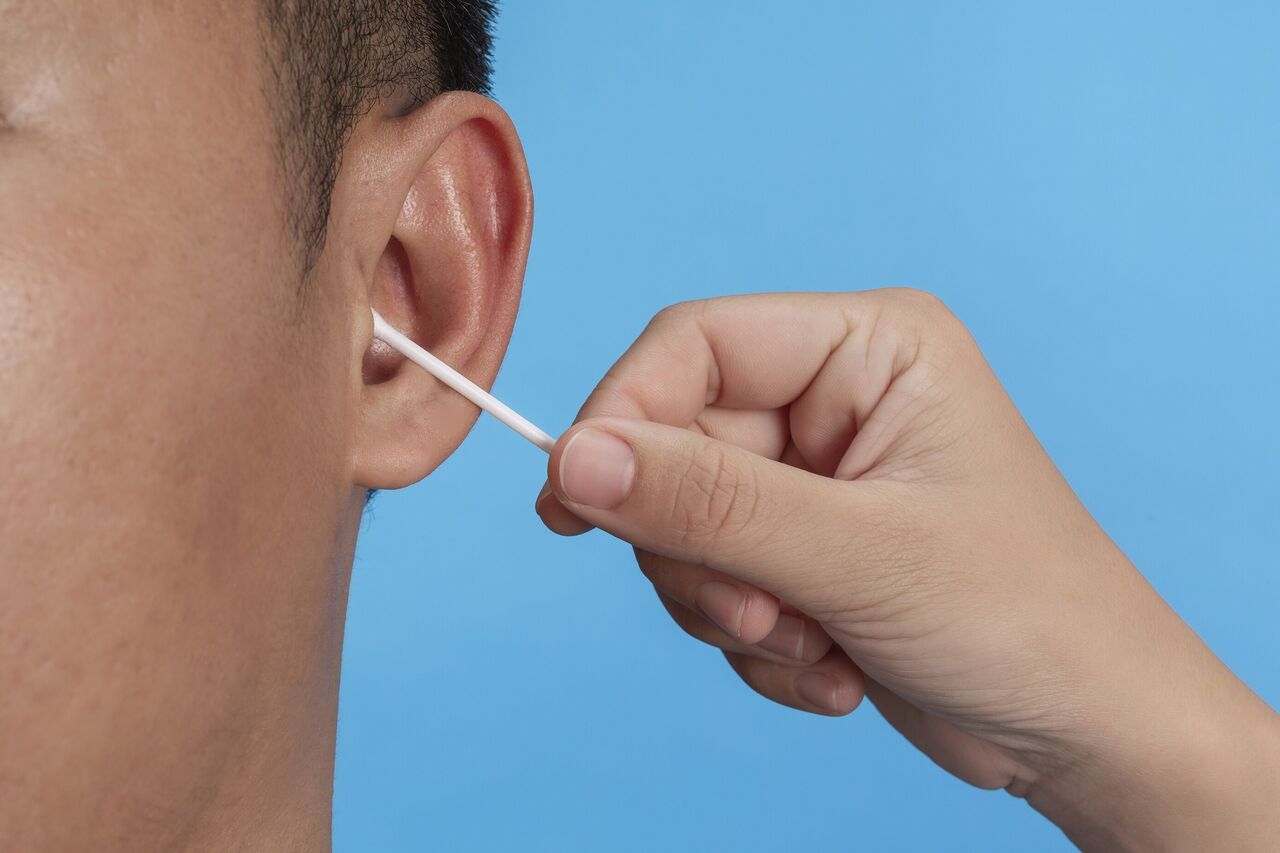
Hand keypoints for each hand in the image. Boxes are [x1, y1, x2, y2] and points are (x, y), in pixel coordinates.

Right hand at [536, 291, 1279, 848]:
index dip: (623, 415)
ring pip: (684, 526)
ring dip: (731, 608)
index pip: (693, 343)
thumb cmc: (1024, 614)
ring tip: (812, 646)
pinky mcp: (804, 551)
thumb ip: (708, 503)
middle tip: (758, 614)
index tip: (573, 501)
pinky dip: (758, 644)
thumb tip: (574, 461)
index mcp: (868, 348)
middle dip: (702, 552)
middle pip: (675, 445)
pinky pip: (716, 585)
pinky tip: (836, 671)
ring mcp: (815, 479)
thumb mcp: (857, 554)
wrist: (1086, 731)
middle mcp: (834, 399)